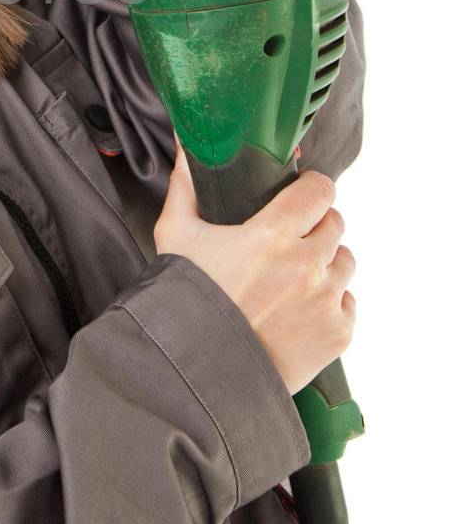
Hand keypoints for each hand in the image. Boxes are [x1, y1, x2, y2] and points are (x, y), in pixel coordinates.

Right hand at [154, 142, 356, 396]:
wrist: (197, 372)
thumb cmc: (184, 302)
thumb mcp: (176, 237)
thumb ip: (186, 187)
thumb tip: (187, 151)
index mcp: (272, 235)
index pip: (320, 190)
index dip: (311, 188)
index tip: (299, 193)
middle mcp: (307, 265)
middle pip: (335, 223)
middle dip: (314, 225)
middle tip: (288, 239)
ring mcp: (326, 301)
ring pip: (345, 262)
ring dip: (325, 264)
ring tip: (292, 278)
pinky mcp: (337, 334)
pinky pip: (348, 303)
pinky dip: (329, 303)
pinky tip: (297, 311)